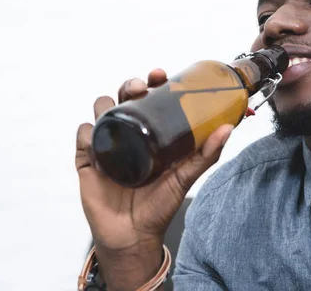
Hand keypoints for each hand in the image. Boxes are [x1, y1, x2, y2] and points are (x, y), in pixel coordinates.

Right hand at [75, 68, 233, 287]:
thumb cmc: (159, 206)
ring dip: (106, 104)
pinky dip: (88, 132)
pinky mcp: (88, 159)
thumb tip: (227, 128)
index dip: (151, 81)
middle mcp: (128, 133)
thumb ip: (206, 154)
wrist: (133, 236)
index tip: (159, 75)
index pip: (148, 97)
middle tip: (139, 89)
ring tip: (118, 111)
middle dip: (128, 85)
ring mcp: (107, 144)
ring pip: (100, 110)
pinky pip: (82, 136)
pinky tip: (99, 138)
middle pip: (122, 97)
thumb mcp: (185, 177)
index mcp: (150, 132)